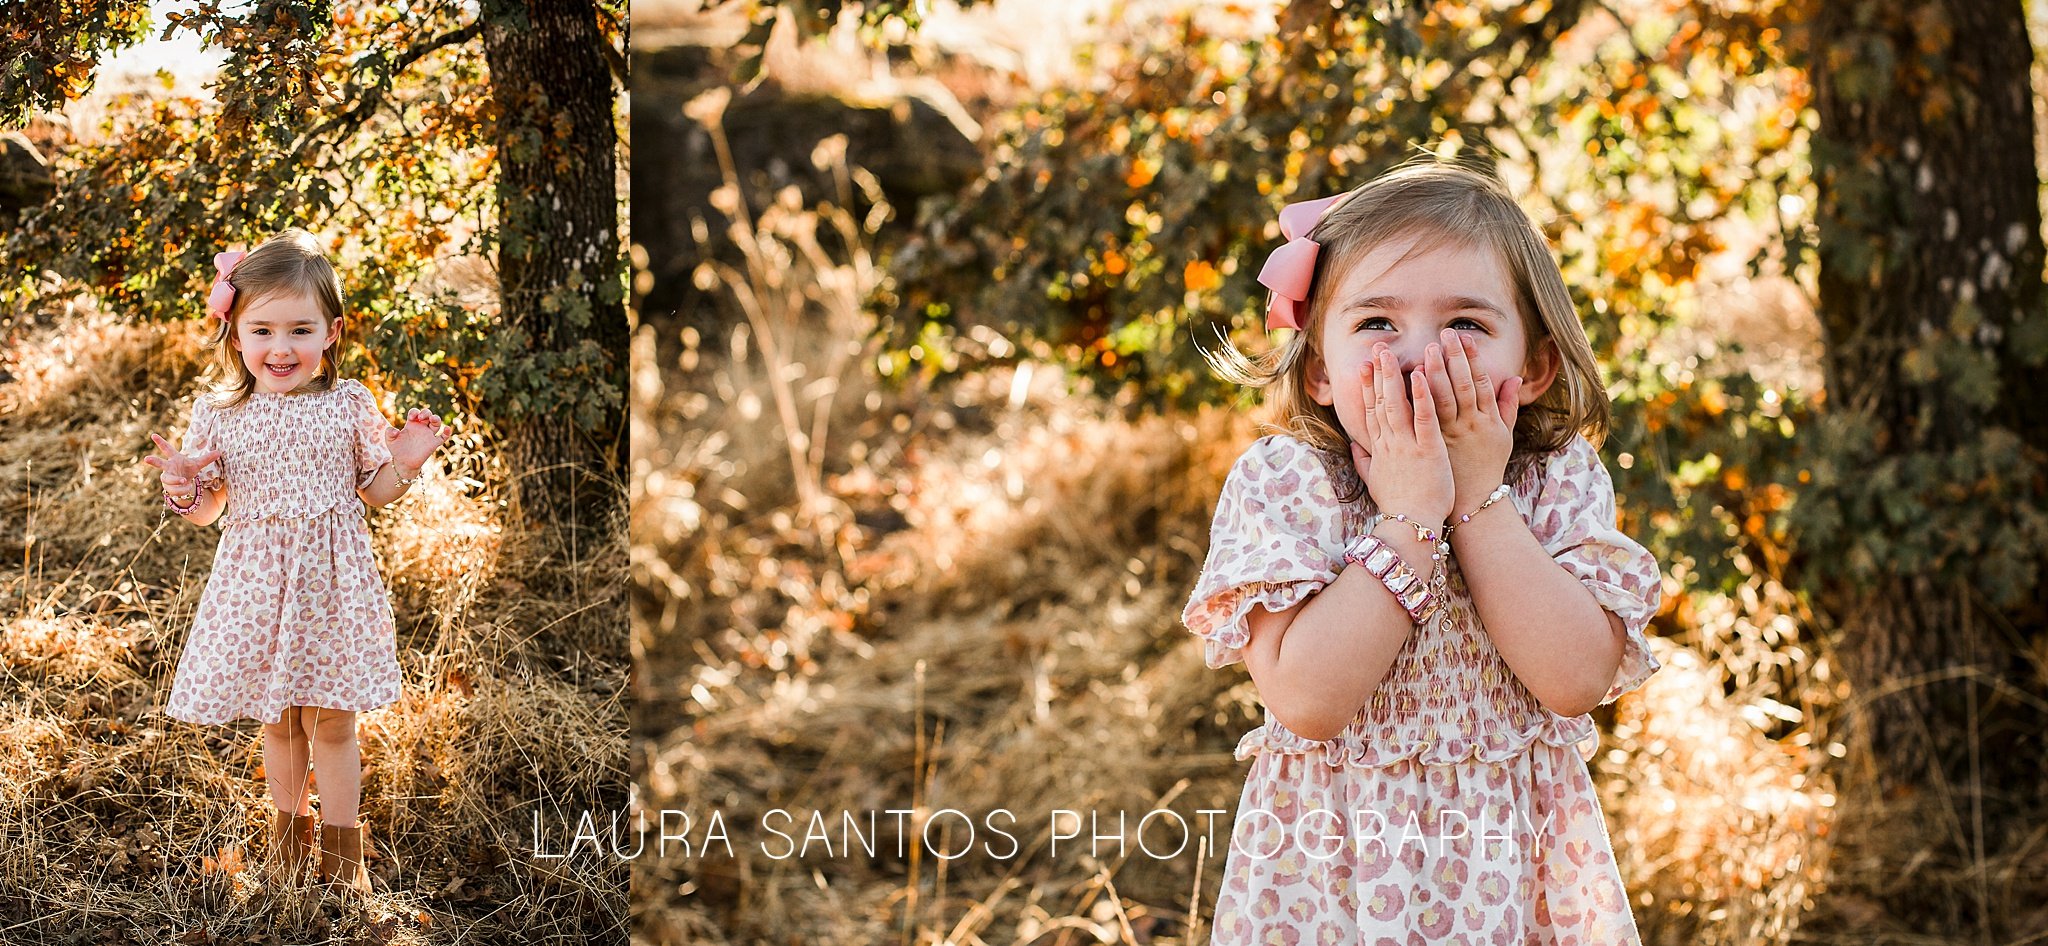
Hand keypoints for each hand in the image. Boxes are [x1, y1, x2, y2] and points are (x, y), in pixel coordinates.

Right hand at [142, 432, 220, 498]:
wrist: (184, 482)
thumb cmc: (188, 469)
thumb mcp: (198, 464)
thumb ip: (207, 458)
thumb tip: (219, 452)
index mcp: (175, 459)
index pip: (167, 449)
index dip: (161, 442)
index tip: (153, 435)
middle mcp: (168, 467)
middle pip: (159, 464)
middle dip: (153, 461)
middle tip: (146, 458)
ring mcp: (166, 477)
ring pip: (168, 480)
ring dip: (177, 481)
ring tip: (185, 481)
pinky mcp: (167, 487)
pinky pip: (173, 489)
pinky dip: (182, 489)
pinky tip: (187, 487)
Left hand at [386, 407, 451, 475]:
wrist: (404, 463)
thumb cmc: (397, 450)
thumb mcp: (390, 441)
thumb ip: (389, 433)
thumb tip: (395, 430)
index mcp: (412, 425)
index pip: (416, 413)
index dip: (414, 412)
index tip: (410, 418)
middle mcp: (421, 428)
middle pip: (428, 415)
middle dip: (426, 413)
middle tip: (421, 417)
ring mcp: (428, 435)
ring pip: (437, 423)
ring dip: (436, 419)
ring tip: (432, 419)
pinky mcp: (433, 444)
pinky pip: (443, 437)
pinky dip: (447, 432)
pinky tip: (447, 429)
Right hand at [1353, 343, 1453, 523]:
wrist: (1410, 526)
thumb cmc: (1397, 506)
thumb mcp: (1375, 481)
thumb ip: (1364, 461)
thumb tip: (1353, 446)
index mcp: (1380, 449)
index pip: (1371, 411)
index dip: (1367, 387)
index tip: (1364, 367)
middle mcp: (1389, 443)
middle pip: (1380, 401)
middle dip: (1378, 373)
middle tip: (1376, 347)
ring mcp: (1406, 445)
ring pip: (1396, 404)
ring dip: (1393, 376)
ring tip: (1390, 353)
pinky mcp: (1426, 450)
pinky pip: (1422, 419)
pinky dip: (1420, 396)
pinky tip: (1418, 376)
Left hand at [1424, 329, 1520, 515]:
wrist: (1472, 503)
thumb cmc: (1486, 468)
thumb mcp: (1504, 437)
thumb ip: (1508, 405)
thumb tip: (1515, 377)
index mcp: (1488, 420)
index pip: (1481, 382)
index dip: (1473, 359)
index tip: (1465, 338)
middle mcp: (1470, 425)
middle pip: (1462, 385)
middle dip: (1453, 358)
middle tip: (1443, 335)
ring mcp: (1450, 435)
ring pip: (1443, 397)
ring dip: (1435, 371)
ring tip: (1427, 349)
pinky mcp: (1433, 445)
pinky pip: (1426, 417)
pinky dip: (1421, 396)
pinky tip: (1413, 377)